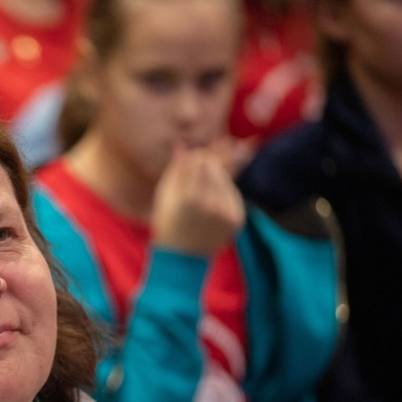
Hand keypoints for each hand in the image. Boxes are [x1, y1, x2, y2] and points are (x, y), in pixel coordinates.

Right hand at [151, 140, 244, 256]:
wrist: (182, 258)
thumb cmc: (168, 223)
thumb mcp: (164, 195)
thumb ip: (175, 168)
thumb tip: (182, 144)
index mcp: (188, 197)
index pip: (200, 159)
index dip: (195, 157)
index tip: (189, 163)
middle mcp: (209, 204)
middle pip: (215, 166)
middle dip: (207, 165)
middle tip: (197, 178)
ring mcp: (226, 212)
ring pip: (226, 178)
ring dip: (216, 180)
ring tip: (202, 195)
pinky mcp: (237, 219)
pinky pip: (233, 194)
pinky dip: (223, 194)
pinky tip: (211, 207)